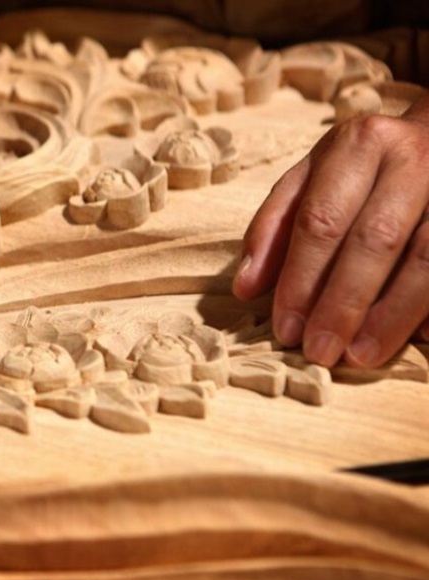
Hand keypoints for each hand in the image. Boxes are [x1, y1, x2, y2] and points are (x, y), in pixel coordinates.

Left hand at [233, 100, 428, 367]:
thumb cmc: (361, 168)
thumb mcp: (309, 179)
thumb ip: (273, 229)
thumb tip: (245, 288)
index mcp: (359, 145)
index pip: (321, 220)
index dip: (301, 279)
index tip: (286, 329)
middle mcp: (413, 159)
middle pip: (374, 239)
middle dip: (343, 303)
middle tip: (320, 351)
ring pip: (428, 257)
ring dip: (392, 315)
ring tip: (360, 356)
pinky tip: (418, 340)